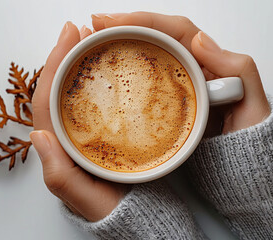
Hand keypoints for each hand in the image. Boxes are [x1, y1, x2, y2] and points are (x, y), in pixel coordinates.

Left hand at [30, 22, 127, 221]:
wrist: (133, 218)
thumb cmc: (108, 209)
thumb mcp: (82, 197)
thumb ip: (59, 174)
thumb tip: (36, 135)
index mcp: (55, 146)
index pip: (46, 97)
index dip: (54, 63)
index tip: (69, 35)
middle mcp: (62, 135)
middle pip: (54, 87)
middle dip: (63, 54)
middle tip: (79, 29)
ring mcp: (77, 131)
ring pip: (69, 90)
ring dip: (74, 61)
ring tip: (87, 37)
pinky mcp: (93, 131)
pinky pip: (84, 98)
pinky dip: (89, 77)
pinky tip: (99, 64)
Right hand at [91, 12, 270, 135]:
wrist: (233, 177)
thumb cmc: (244, 145)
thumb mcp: (251, 107)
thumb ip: (238, 71)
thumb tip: (200, 39)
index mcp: (206, 66)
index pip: (174, 31)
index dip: (145, 20)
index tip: (116, 21)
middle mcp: (186, 72)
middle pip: (152, 38)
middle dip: (122, 25)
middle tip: (96, 23)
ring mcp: (169, 89)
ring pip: (141, 57)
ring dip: (116, 44)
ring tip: (92, 39)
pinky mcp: (157, 107)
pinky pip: (136, 83)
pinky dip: (118, 73)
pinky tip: (101, 73)